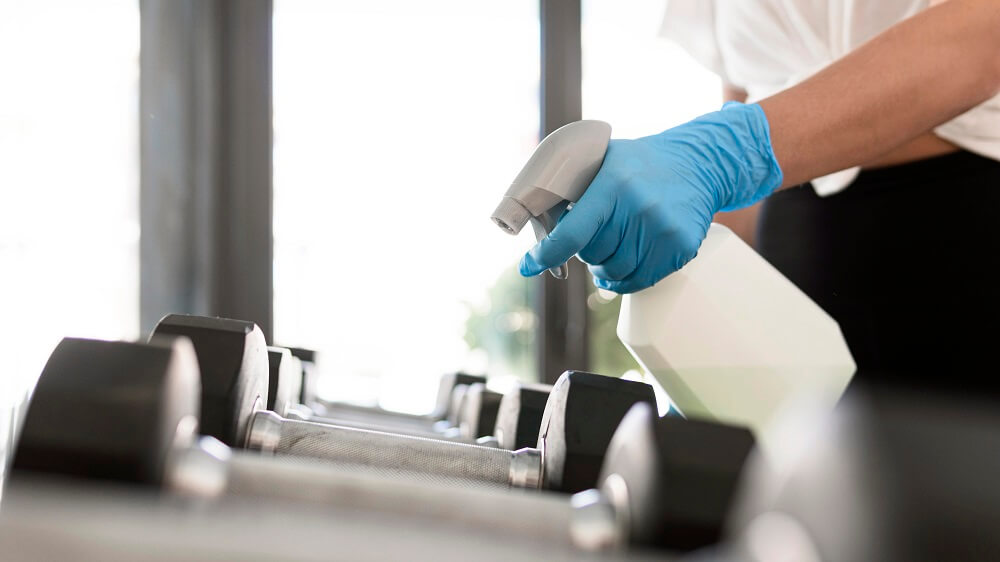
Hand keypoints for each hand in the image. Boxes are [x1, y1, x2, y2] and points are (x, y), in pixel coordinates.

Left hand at [518, 103, 783, 292]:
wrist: (699, 164)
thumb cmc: (640, 164)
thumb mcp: (603, 159)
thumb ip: (572, 184)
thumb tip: (533, 215)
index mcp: (613, 185)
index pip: (572, 234)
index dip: (545, 255)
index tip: (528, 266)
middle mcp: (639, 209)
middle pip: (593, 256)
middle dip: (584, 252)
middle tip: (589, 239)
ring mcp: (663, 231)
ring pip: (616, 273)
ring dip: (604, 269)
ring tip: (607, 252)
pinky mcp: (681, 247)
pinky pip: (642, 280)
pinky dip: (626, 279)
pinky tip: (624, 264)